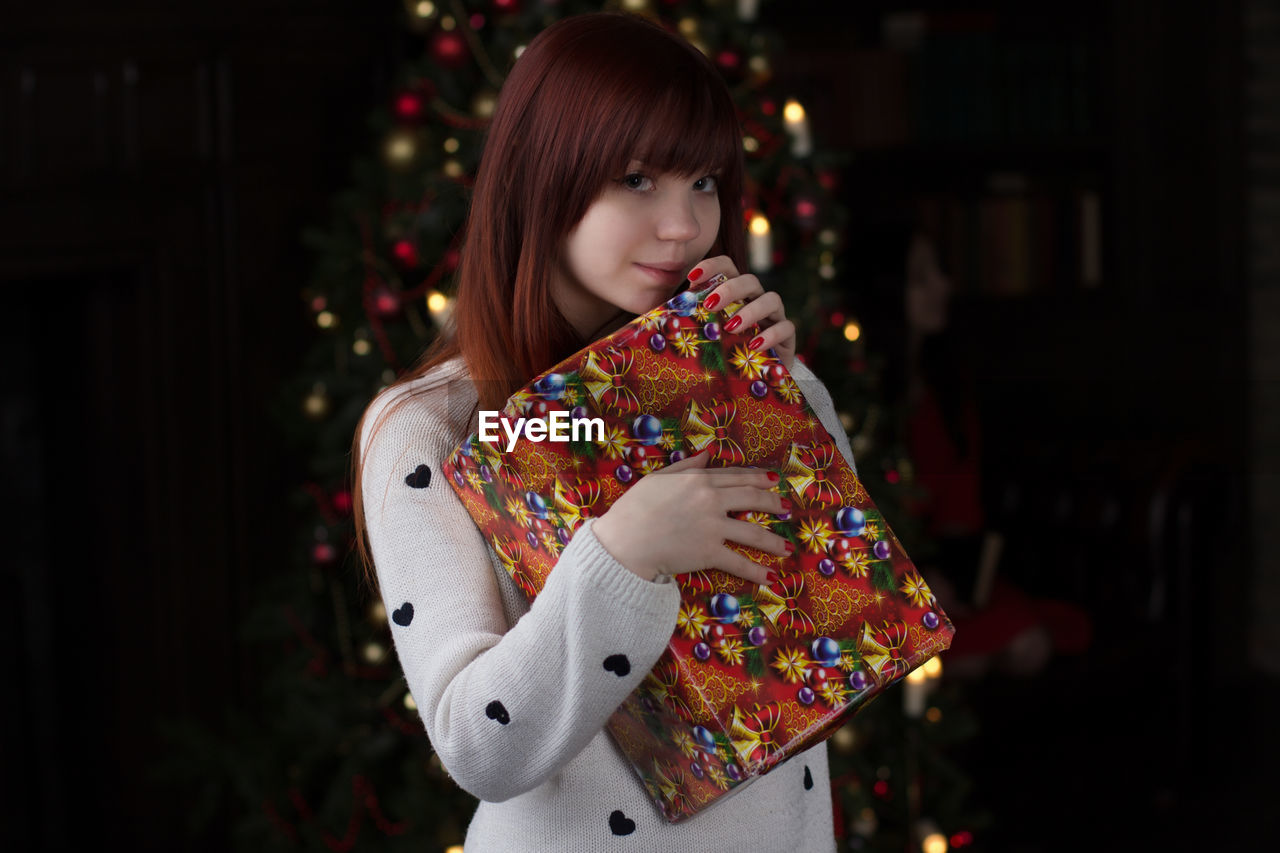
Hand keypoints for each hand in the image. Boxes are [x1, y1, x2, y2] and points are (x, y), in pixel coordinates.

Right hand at [592, 450, 791, 584]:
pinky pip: (738, 562)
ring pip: (752, 532)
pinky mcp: (710, 552)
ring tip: (786, 547)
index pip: (736, 476)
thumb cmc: (634, 508)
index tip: (773, 480)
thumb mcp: (658, 478)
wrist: (625, 542)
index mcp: (699, 479)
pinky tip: (771, 577)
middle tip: (786, 508)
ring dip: (773, 541)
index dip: (758, 477)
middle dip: (773, 503)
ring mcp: (713, 526)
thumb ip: (686, 466)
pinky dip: (757, 571)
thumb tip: (707, 453)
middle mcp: (711, 499)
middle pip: (752, 498)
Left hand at [688, 257, 795, 370]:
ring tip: (731, 326)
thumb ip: (687, 321)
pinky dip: (771, 334)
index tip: (692, 277)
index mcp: (735, 293)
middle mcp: (756, 299)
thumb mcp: (704, 336)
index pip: (728, 266)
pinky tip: (754, 345)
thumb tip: (654, 318)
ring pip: (771, 299)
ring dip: (751, 310)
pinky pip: (786, 328)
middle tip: (711, 305)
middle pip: (750, 280)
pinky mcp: (788, 338)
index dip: (712, 266)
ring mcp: (774, 317)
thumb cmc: (722, 353)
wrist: (751, 381)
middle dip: (730, 289)